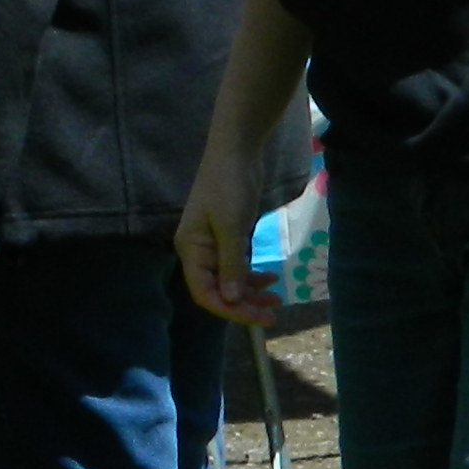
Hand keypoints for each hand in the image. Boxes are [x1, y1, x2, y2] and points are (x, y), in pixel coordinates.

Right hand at [175, 150, 281, 328]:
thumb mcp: (231, 226)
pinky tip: (270, 278)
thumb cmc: (228, 186)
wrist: (236, 151)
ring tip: (277, 299)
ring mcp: (213, 246)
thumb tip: (232, 300)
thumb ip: (231, 264)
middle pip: (218, 290)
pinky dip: (252, 276)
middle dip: (244, 305)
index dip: (229, 309)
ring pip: (229, 280)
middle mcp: (198, 252)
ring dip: (251, 293)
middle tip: (273, 314)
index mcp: (191, 250)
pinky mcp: (228, 238)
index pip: (204, 292)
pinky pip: (237, 267)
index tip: (258, 318)